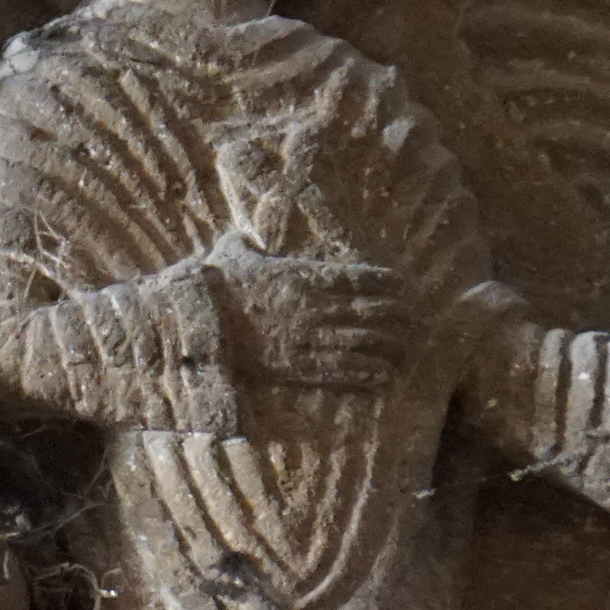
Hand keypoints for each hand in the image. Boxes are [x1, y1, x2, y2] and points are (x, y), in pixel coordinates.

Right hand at [210, 246, 419, 392]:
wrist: (193, 325)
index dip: (386, 283)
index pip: (356, 278)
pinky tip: (384, 375)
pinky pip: (338, 371)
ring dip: (388, 346)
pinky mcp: (295, 367)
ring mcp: (304, 338)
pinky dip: (365, 373)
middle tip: (416, 320)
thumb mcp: (230, 255)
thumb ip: (245, 244)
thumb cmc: (212, 288)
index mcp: (299, 276)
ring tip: (407, 349)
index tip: (406, 286)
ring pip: (360, 342)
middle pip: (367, 311)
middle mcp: (310, 307)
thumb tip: (242, 235)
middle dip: (396, 316)